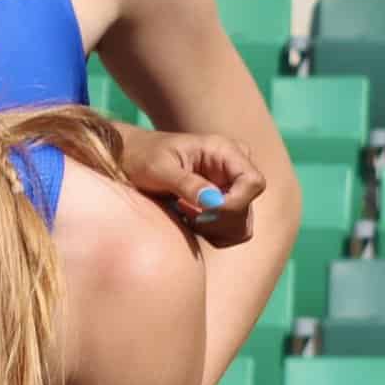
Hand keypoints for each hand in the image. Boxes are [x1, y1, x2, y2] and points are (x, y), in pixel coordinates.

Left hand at [116, 126, 265, 248]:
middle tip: (182, 208)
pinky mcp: (224, 205)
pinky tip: (186, 218)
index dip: (233, 203)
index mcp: (225, 151)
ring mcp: (232, 188)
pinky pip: (230, 233)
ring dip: (211, 228)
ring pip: (241, 225)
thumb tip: (213, 201)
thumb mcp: (157, 168)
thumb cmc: (142, 157)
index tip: (201, 209)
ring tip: (182, 211)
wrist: (131, 160)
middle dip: (215, 219)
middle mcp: (234, 169)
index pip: (253, 183)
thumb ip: (185, 183)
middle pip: (246, 209)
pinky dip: (209, 233)